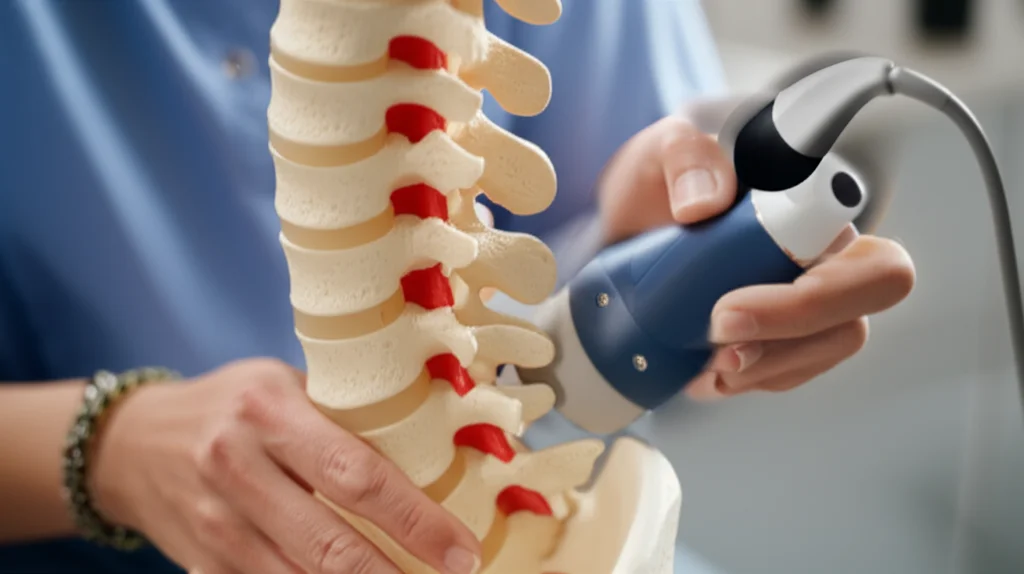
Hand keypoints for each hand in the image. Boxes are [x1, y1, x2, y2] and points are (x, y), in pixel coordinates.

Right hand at [88, 359, 480, 573]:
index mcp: (270, 412)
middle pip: (331, 543)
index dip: (417, 519)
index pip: (358, 475)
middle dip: (398, 573)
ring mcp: (216, 524)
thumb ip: (342, 417)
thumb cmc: (230, 406)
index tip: (462, 548)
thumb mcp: (283, 386)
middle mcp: (238, 468)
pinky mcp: (202, 565)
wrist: (132, 443)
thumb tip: (433, 449)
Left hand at [597, 115, 914, 398]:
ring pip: (816, 357)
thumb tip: (703, 203)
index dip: (813, 300)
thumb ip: (687, 157)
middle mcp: (827, 263)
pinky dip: (738, 380)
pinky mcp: (773, 336)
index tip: (726, 309)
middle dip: (785, 346)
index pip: (874, 266)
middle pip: (851, 323)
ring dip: (758, 370)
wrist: (630, 219)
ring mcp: (805, 306)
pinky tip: (697, 372)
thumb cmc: (666, 176)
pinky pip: (779, 374)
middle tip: (715, 343)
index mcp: (822, 212)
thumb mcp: (665, 148)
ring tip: (700, 362)